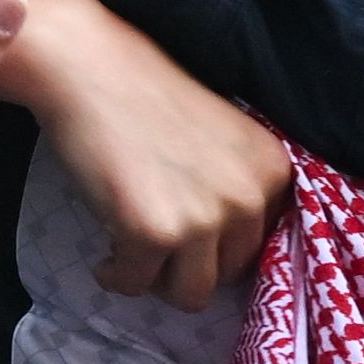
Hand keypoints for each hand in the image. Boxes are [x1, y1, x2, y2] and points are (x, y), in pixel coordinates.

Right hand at [9, 0, 295, 306]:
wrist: (90, 68)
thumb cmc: (148, 95)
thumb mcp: (224, 137)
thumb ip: (240, 187)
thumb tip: (232, 254)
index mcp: (272, 170)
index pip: (264, 244)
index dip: (223, 244)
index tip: (192, 236)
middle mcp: (249, 197)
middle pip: (230, 274)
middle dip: (191, 264)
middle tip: (156, 239)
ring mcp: (203, 219)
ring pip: (191, 295)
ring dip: (160, 279)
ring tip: (135, 250)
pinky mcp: (153, 234)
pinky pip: (135, 285)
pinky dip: (116, 275)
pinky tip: (106, 252)